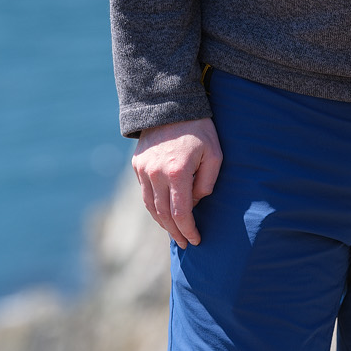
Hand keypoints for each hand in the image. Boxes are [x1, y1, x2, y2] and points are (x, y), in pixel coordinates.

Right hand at [131, 117, 222, 248]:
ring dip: (162, 222)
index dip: (188, 230)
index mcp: (177, 172)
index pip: (180, 212)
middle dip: (175, 232)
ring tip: (175, 232)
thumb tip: (195, 204)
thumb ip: (207, 183)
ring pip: (150, 206)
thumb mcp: (214, 155)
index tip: (195, 240)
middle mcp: (155, 173)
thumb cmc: (200, 130)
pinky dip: (153, 207)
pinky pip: (144, 193)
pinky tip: (163, 213)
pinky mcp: (136, 165)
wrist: (171, 106)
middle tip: (185, 243)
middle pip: (163, 214)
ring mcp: (143, 170)